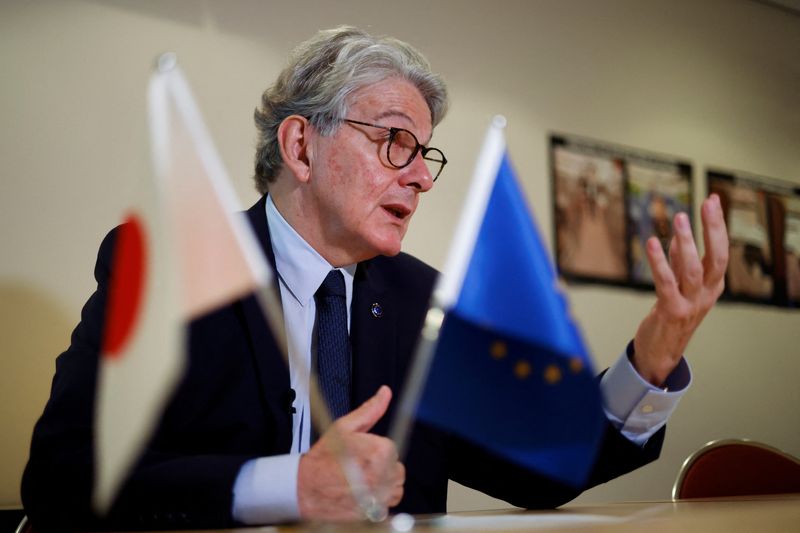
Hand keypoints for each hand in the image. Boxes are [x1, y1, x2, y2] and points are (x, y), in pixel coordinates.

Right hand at [297, 385, 404, 520]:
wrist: (305, 489)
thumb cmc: (323, 459)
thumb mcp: (344, 427)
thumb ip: (370, 410)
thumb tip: (385, 392)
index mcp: (379, 451)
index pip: (392, 449)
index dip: (375, 450)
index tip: (360, 454)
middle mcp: (382, 475)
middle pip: (396, 469)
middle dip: (381, 467)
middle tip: (358, 468)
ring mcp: (379, 496)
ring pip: (395, 487)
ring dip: (382, 484)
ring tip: (360, 481)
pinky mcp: (374, 513)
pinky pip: (388, 505)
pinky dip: (377, 501)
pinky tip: (361, 494)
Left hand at [632, 194, 727, 385]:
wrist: (660, 353)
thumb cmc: (670, 316)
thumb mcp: (680, 287)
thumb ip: (680, 264)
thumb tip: (681, 238)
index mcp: (712, 286)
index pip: (721, 251)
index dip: (717, 226)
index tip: (712, 200)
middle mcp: (706, 294)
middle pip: (717, 257)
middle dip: (713, 229)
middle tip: (707, 203)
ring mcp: (691, 304)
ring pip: (693, 269)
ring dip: (687, 242)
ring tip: (680, 218)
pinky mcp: (671, 311)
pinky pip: (666, 283)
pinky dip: (660, 262)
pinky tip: (652, 243)